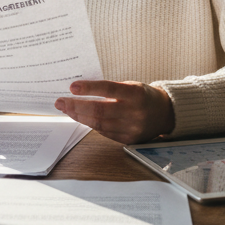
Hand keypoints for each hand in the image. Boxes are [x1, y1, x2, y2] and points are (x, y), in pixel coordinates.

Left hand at [55, 80, 173, 143]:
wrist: (165, 114)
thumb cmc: (143, 96)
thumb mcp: (131, 86)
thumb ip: (110, 89)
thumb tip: (80, 91)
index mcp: (135, 94)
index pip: (108, 89)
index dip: (89, 88)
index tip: (72, 87)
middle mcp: (134, 112)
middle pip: (100, 110)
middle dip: (76, 106)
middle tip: (60, 102)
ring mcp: (131, 128)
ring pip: (99, 124)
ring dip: (79, 117)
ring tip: (67, 109)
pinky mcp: (128, 139)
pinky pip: (104, 132)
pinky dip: (90, 124)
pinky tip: (81, 118)